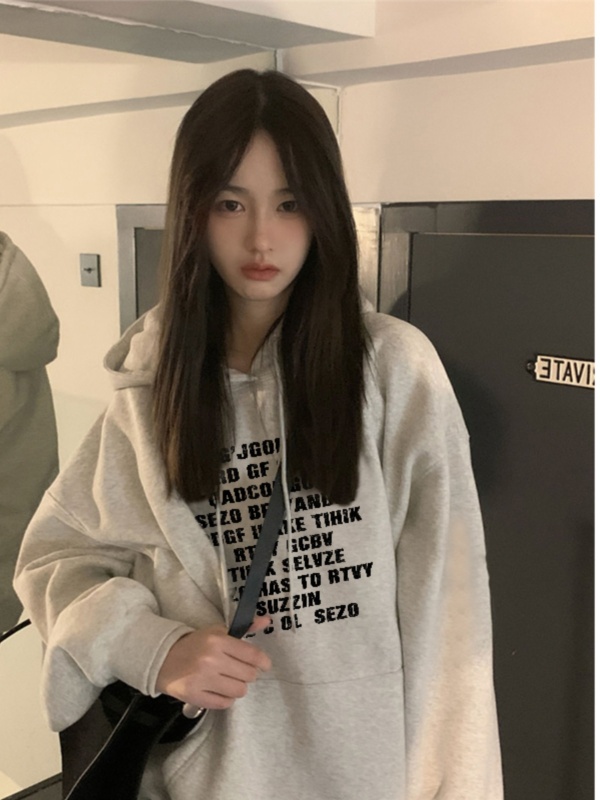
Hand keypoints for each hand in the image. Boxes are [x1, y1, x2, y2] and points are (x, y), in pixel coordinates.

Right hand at [156, 616, 272, 709]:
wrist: (164, 658)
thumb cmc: (196, 644)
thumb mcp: (218, 631)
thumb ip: (244, 627)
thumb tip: (266, 620)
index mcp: (218, 641)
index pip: (252, 655)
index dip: (263, 662)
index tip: (264, 665)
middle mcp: (211, 660)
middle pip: (249, 675)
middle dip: (248, 673)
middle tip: (240, 670)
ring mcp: (202, 680)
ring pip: (239, 691)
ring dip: (238, 686)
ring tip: (229, 680)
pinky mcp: (195, 697)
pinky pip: (225, 704)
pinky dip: (226, 698)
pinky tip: (219, 689)